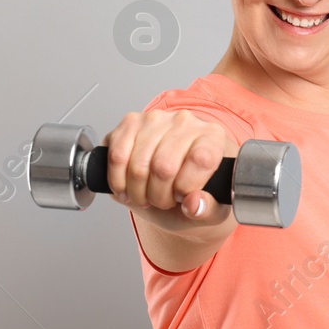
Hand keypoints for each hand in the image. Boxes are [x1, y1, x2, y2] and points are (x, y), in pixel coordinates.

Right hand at [102, 109, 238, 227]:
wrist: (175, 180)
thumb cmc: (196, 191)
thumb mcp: (211, 210)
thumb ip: (208, 209)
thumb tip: (194, 205)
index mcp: (213, 138)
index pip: (201, 160)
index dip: (186, 187)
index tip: (183, 196)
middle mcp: (185, 122)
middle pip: (164, 167)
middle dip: (159, 196)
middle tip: (163, 201)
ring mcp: (155, 119)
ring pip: (138, 165)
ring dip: (137, 192)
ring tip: (146, 196)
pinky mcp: (130, 123)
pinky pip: (116, 157)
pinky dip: (118, 181)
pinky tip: (127, 188)